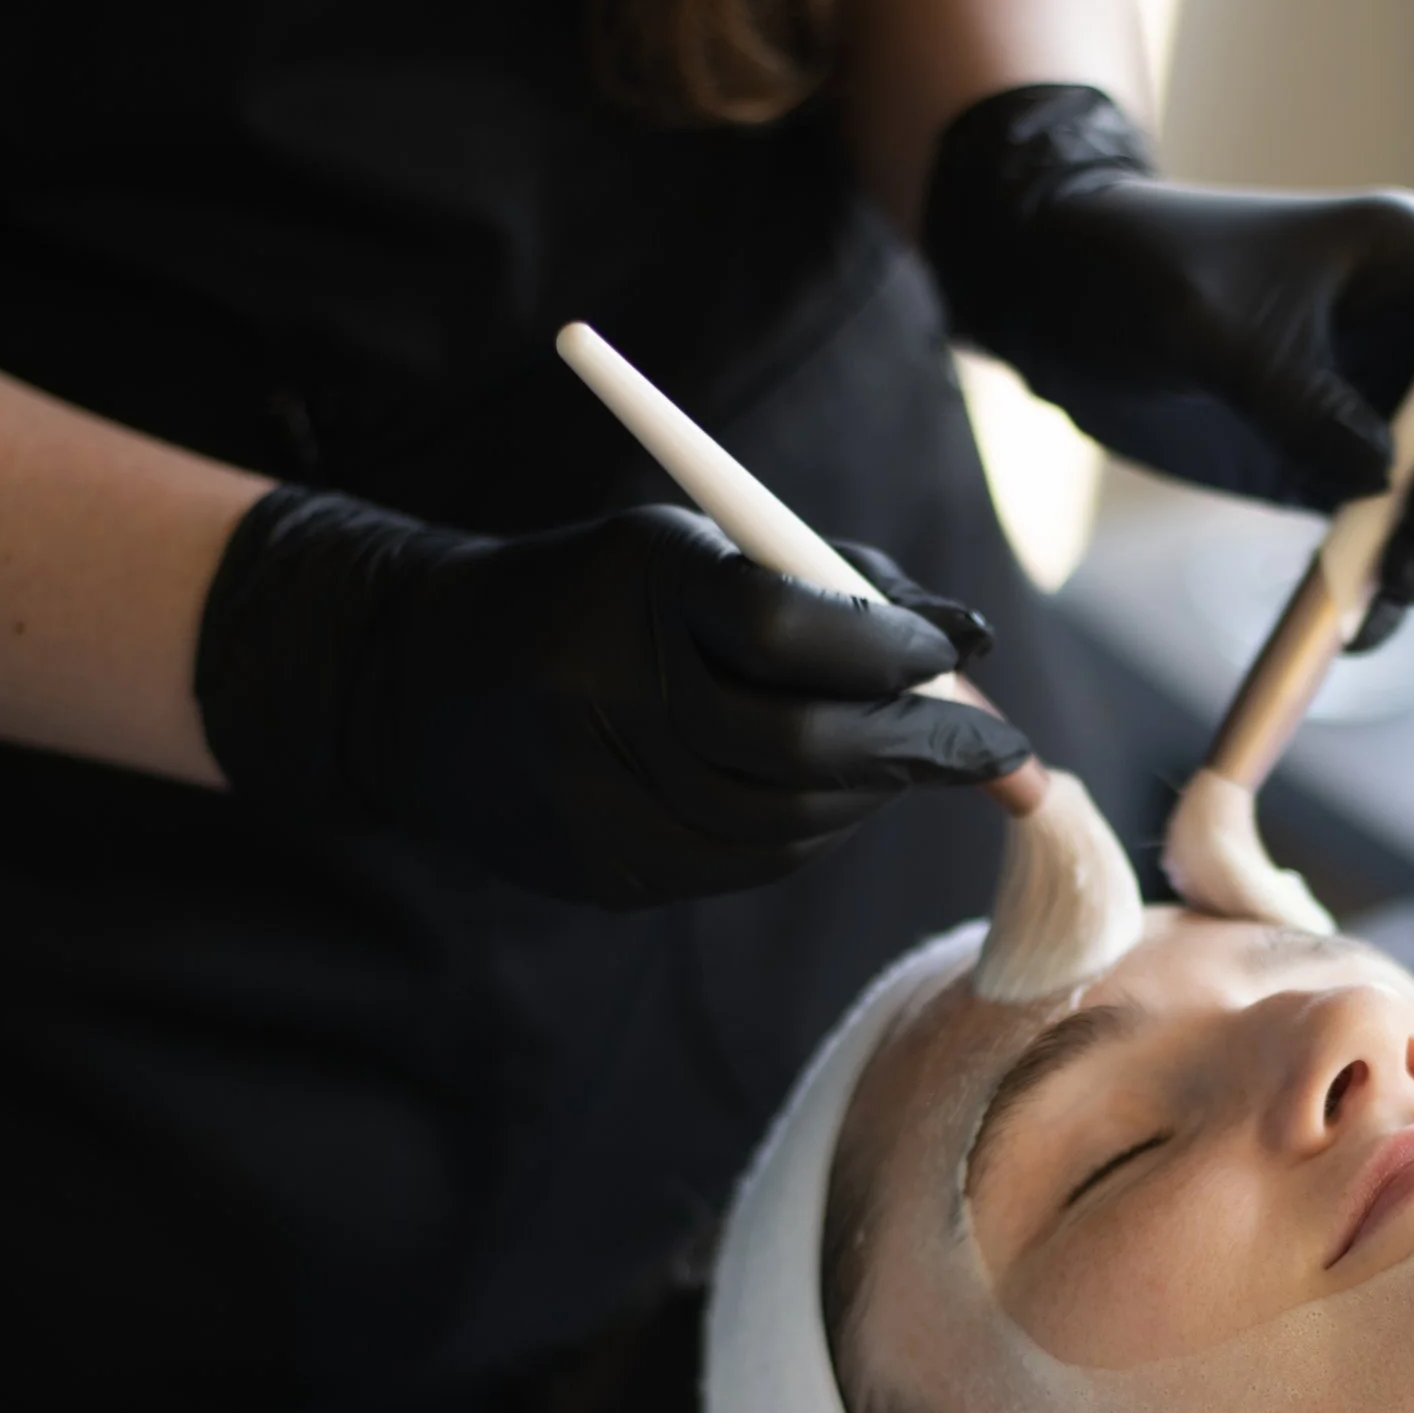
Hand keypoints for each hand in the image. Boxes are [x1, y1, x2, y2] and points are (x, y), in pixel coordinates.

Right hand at [196, 492, 1028, 905]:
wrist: (414, 685)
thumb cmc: (595, 595)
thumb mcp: (692, 542)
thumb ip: (830, 577)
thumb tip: (969, 641)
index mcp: (630, 587)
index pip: (784, 622)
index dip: (887, 645)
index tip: (957, 650)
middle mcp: (604, 696)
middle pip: (800, 743)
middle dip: (917, 746)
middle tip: (999, 749)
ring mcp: (599, 798)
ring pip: (789, 819)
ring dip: (876, 793)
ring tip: (916, 758)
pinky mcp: (606, 869)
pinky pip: (751, 862)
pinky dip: (816, 829)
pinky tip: (833, 796)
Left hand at [921, 85, 1413, 644]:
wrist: (1060, 298)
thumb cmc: (1137, 270)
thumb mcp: (1211, 328)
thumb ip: (1300, 400)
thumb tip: (1382, 480)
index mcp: (1409, 263)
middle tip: (1406, 578)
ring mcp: (1384, 402)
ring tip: (1370, 615)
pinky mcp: (1340, 463)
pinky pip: (1387, 532)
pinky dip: (1375, 583)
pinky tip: (1344, 629)